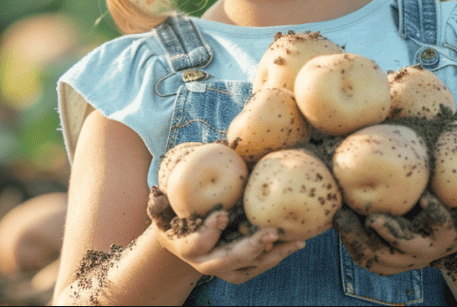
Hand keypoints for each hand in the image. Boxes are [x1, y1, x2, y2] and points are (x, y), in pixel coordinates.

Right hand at [147, 187, 304, 283]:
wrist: (180, 242)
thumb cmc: (173, 216)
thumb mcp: (162, 207)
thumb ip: (161, 198)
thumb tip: (160, 186)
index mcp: (185, 247)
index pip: (196, 244)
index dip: (208, 232)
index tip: (221, 215)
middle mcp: (204, 263)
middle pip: (229, 260)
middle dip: (251, 247)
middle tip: (271, 232)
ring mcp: (223, 269)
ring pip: (249, 266)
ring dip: (273, 254)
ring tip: (296, 240)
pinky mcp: (238, 271)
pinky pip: (259, 266)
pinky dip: (277, 255)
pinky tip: (296, 242)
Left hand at [334, 185, 456, 275]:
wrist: (451, 242)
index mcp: (448, 231)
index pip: (444, 224)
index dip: (436, 213)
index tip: (427, 198)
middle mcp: (428, 249)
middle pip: (408, 249)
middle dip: (391, 235)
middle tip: (373, 218)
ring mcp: (406, 258)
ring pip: (382, 259)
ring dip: (361, 242)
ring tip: (343, 218)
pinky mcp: (389, 261)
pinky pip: (368, 260)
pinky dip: (353, 246)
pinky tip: (340, 225)